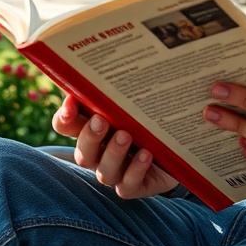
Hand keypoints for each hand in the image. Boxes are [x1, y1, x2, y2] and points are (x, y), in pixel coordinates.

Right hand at [53, 95, 178, 198]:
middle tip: (101, 120)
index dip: (64, 117)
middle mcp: (100, 154)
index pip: (66, 126)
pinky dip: (135, 170)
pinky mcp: (136, 186)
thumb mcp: (136, 99)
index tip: (71, 103)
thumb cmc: (150, 116)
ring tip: (126, 135)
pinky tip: (146, 154)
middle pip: (82, 153)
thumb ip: (119, 86)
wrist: (181, 145)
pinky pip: (128, 186)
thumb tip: (109, 59)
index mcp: (93, 130)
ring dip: (113, 153)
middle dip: (89, 136)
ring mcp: (117, 173)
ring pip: (104, 172)